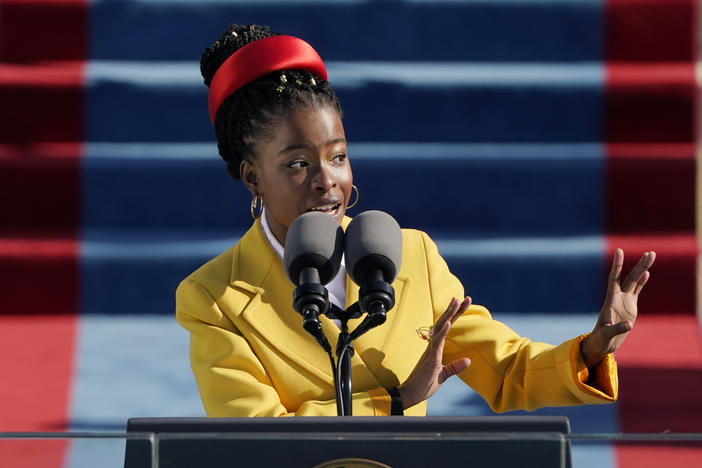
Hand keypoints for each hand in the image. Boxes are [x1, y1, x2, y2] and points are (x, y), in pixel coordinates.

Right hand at [397, 297, 471, 408]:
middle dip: (454, 310)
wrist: (409, 395)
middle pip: (444, 323)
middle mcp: (432, 347)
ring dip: (449, 315)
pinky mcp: (430, 360)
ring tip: (457, 302)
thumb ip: (454, 367)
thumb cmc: (423, 386)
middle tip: (465, 298)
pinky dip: (442, 332)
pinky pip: (437, 343)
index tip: (463, 304)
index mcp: (435, 349)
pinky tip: (448, 323)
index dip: (455, 316)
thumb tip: (468, 360)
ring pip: (440, 329)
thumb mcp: (442, 376)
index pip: (446, 328)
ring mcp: (431, 352)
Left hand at [581, 249, 655, 366]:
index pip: (614, 278)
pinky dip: (642, 282)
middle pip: (629, 278)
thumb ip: (617, 329)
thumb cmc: (601, 339)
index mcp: (610, 301)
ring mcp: (624, 301)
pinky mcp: (630, 307)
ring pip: (634, 282)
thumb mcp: (607, 335)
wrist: (603, 343)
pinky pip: (636, 291)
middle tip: (651, 253)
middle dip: (640, 265)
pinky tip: (647, 273)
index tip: (619, 251)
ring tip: (651, 255)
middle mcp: (618, 298)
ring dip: (643, 269)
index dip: (617, 265)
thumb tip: (629, 324)